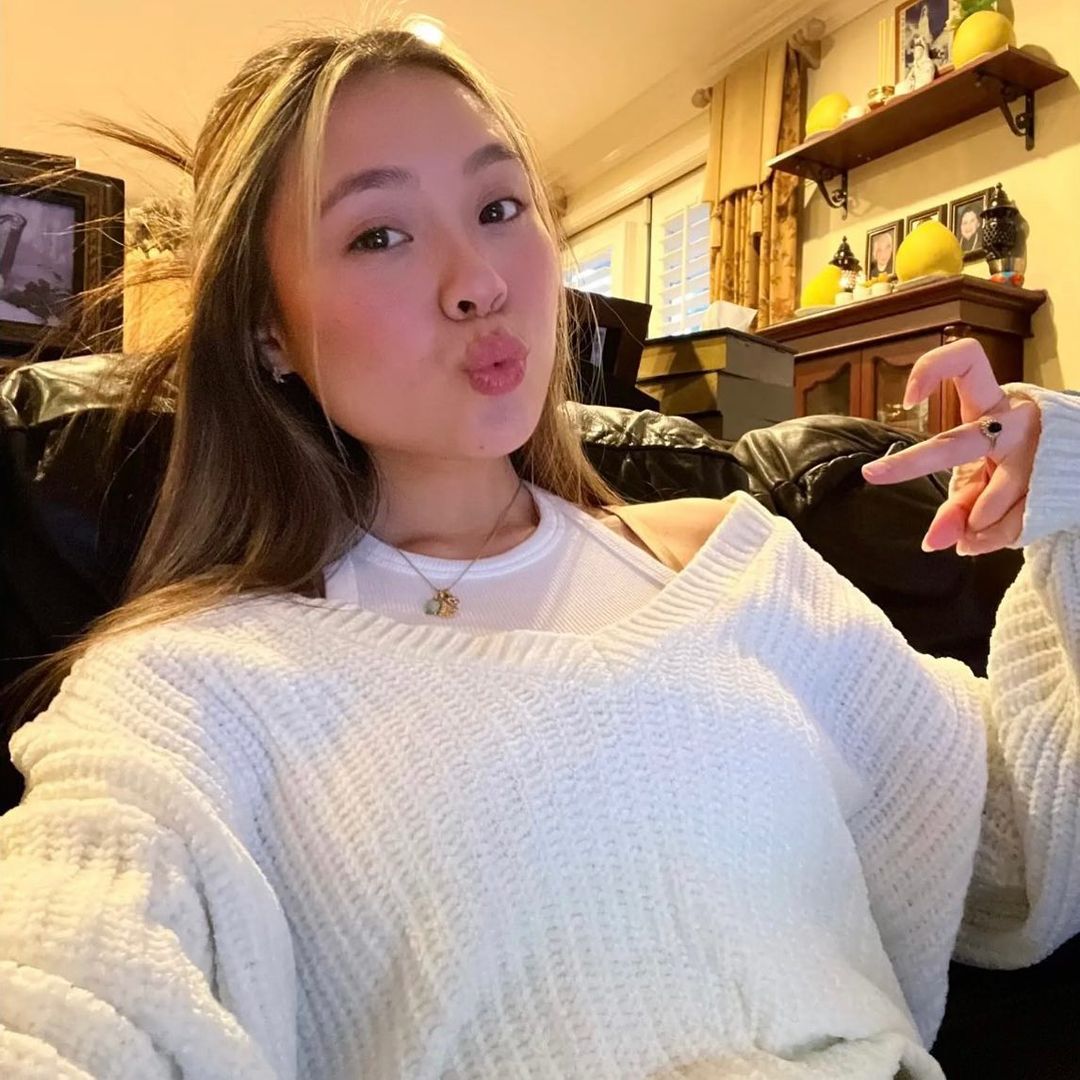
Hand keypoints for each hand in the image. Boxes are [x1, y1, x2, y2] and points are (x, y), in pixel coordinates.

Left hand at [860, 338, 1040, 554]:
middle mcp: (1014, 421)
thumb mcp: (981, 472)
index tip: (908, 398)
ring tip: (963, 535)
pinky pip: (1013, 523)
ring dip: (970, 523)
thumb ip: (957, 504)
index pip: (968, 361)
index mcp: (991, 403)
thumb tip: (934, 542)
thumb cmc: (1013, 461)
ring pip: (987, 498)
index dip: (935, 369)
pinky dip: (989, 539)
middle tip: (873, 473)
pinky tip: (977, 540)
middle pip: (956, 443)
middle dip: (913, 462)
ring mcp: (1037, 450)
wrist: (1077, 466)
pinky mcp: (1054, 481)